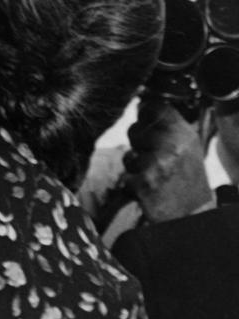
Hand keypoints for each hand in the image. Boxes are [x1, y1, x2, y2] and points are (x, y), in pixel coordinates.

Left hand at [122, 98, 214, 221]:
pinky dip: (133, 185)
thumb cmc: (187, 177)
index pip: (154, 107)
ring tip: (153, 176)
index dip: (144, 113)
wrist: (192, 212)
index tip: (145, 121)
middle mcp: (171, 146)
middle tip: (153, 158)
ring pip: (128, 155)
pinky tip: (149, 190)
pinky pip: (126, 177)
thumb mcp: (187, 146)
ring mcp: (156, 165)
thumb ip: (167, 126)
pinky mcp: (143, 183)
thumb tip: (141, 105)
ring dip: (135, 167)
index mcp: (183, 134)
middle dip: (137, 144)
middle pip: (135, 130)